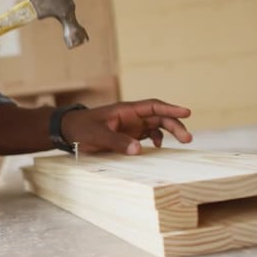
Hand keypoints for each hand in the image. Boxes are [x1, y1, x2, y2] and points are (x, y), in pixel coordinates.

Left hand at [61, 99, 192, 154]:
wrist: (69, 130)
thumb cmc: (81, 128)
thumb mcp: (97, 134)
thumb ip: (116, 141)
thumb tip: (139, 149)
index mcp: (126, 110)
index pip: (153, 107)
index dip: (170, 109)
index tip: (187, 112)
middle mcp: (131, 117)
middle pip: (158, 117)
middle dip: (174, 125)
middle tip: (187, 138)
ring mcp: (130, 126)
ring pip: (155, 126)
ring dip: (168, 133)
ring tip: (182, 141)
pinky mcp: (127, 135)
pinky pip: (146, 136)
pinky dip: (155, 140)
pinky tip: (157, 148)